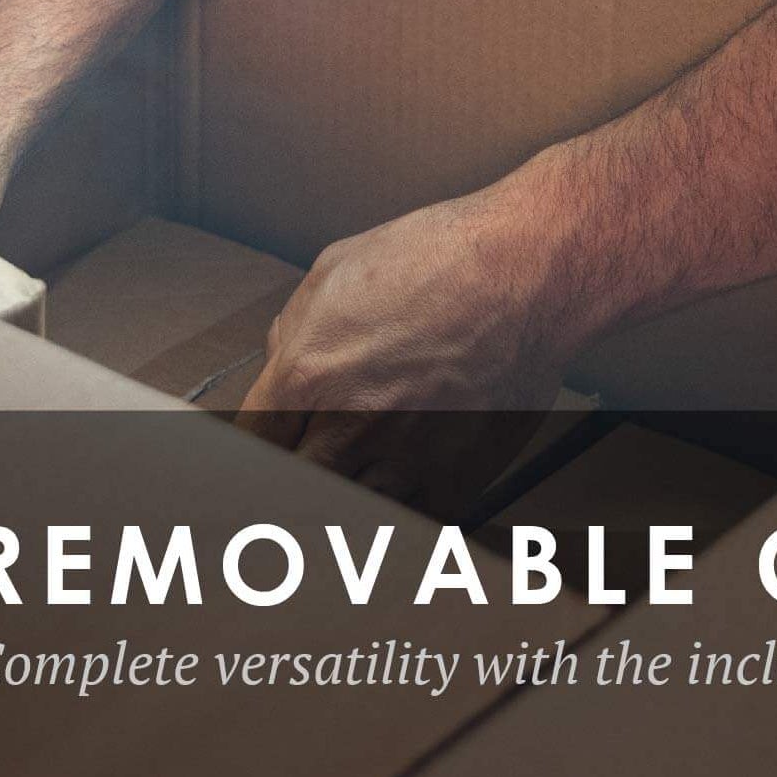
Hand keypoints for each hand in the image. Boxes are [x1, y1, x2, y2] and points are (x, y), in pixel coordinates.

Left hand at [237, 189, 568, 516]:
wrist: (528, 273)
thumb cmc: (442, 258)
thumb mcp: (338, 268)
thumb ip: (294, 328)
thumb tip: (280, 361)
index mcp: (307, 375)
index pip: (249, 443)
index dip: (251, 446)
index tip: (260, 449)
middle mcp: (348, 428)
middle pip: (289, 488)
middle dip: (292, 474)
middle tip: (305, 461)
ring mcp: (402, 462)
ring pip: (345, 511)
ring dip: (344, 491)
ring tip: (362, 462)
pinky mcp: (452, 483)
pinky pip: (405, 519)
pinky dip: (397, 504)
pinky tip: (403, 473)